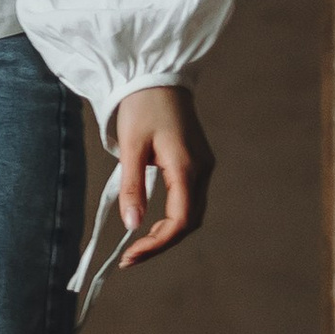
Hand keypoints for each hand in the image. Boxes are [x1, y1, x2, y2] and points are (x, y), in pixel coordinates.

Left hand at [111, 83, 212, 267]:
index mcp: (186, 167)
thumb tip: (132, 225)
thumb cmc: (142, 107)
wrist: (158, 76)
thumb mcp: (130, 147)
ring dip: (168, 232)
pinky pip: (191, 199)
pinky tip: (153, 222)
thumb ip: (131, 187)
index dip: (157, 244)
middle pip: (190, 221)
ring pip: (192, 213)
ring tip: (139, 245)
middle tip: (130, 257)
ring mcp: (204, 166)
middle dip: (162, 242)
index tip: (130, 256)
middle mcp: (202, 170)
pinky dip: (174, 217)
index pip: (180, 220)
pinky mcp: (199, 162)